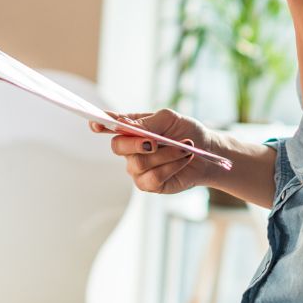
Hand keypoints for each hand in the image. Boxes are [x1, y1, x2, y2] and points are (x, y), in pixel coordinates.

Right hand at [90, 108, 216, 194]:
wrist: (207, 151)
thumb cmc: (186, 131)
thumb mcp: (170, 119)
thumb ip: (148, 122)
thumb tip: (128, 127)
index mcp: (132, 128)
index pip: (110, 125)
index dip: (99, 124)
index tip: (95, 123)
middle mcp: (130, 148)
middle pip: (118, 146)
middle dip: (135, 144)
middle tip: (155, 141)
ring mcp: (137, 168)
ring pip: (139, 163)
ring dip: (166, 154)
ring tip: (185, 147)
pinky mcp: (149, 184)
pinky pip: (152, 178)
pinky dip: (171, 167)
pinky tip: (184, 159)